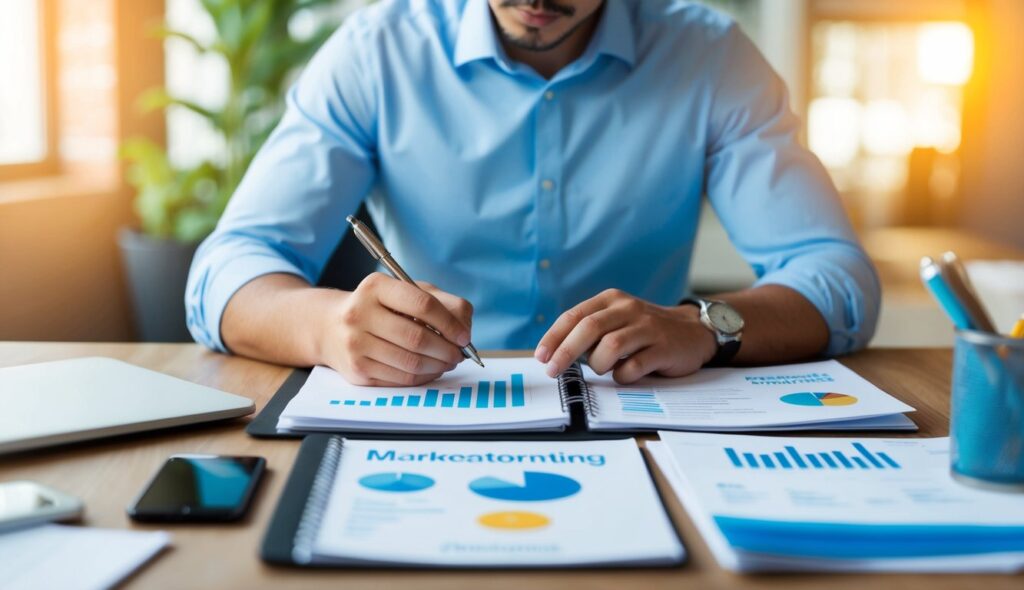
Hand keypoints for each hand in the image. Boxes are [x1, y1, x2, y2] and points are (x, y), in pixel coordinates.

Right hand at [319, 273, 472, 386]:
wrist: (331, 327)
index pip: (423, 304)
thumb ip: (444, 303)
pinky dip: (422, 377)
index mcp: (376, 287)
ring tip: (446, 362)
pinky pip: (400, 378)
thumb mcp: (409, 292)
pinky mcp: (356, 370)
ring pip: (410, 363)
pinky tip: (429, 370)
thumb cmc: (380, 308)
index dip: (450, 323)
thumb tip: (464, 331)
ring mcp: (355, 344)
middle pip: (417, 338)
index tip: (464, 336)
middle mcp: (360, 313)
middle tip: (459, 354)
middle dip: (446, 350)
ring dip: (437, 366)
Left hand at [534, 289, 716, 383]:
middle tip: (553, 371)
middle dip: (565, 352)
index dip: (554, 337)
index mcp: (611, 300)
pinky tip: (625, 375)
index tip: (540, 357)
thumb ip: (591, 332)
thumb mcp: (617, 321)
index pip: (574, 316)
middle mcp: (628, 309)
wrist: (693, 332)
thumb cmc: (645, 331)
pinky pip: (635, 366)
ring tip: (604, 369)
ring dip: (599, 364)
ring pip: (611, 346)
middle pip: (589, 328)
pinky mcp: (664, 347)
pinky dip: (623, 375)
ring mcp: (648, 327)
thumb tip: (555, 354)